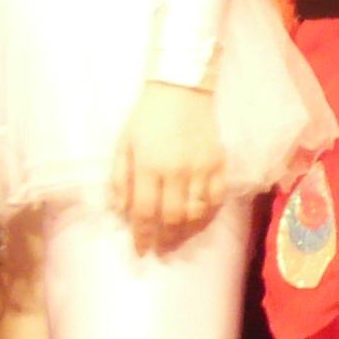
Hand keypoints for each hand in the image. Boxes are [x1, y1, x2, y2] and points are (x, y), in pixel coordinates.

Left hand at [111, 80, 226, 253]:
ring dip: (187, 232)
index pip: (145, 212)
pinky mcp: (219, 163)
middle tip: (161, 250)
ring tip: (179, 240)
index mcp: (149, 166)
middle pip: (173, 218)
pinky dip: (209, 215)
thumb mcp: (124, 144)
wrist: (181, 87)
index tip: (141, 251)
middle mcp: (176, 171)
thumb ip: (120, 179)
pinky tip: (200, 221)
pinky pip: (217, 198)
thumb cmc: (147, 116)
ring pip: (197, 213)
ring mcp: (201, 168)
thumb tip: (121, 211)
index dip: (142, 236)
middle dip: (165, 239)